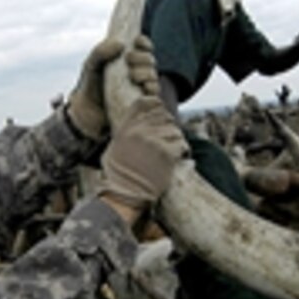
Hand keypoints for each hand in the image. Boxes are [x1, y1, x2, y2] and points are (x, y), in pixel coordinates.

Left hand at [67, 36, 159, 138]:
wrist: (88, 112)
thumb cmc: (90, 86)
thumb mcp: (91, 66)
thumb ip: (100, 52)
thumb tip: (121, 44)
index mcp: (126, 59)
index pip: (142, 46)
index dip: (143, 42)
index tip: (137, 42)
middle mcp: (136, 71)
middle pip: (150, 59)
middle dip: (142, 57)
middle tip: (128, 60)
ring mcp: (141, 86)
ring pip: (153, 75)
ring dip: (146, 72)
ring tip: (132, 76)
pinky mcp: (143, 101)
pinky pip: (155, 92)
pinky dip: (151, 87)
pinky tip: (144, 88)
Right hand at [100, 96, 187, 215]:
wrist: (125, 195)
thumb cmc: (119, 176)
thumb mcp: (115, 148)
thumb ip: (127, 132)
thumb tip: (141, 120)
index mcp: (125, 128)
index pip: (143, 103)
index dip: (155, 103)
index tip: (161, 109)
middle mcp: (138, 131)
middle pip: (163, 115)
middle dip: (169, 125)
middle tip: (170, 139)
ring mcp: (152, 141)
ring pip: (174, 129)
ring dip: (176, 139)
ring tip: (173, 151)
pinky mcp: (165, 153)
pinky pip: (181, 143)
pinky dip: (183, 151)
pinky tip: (181, 157)